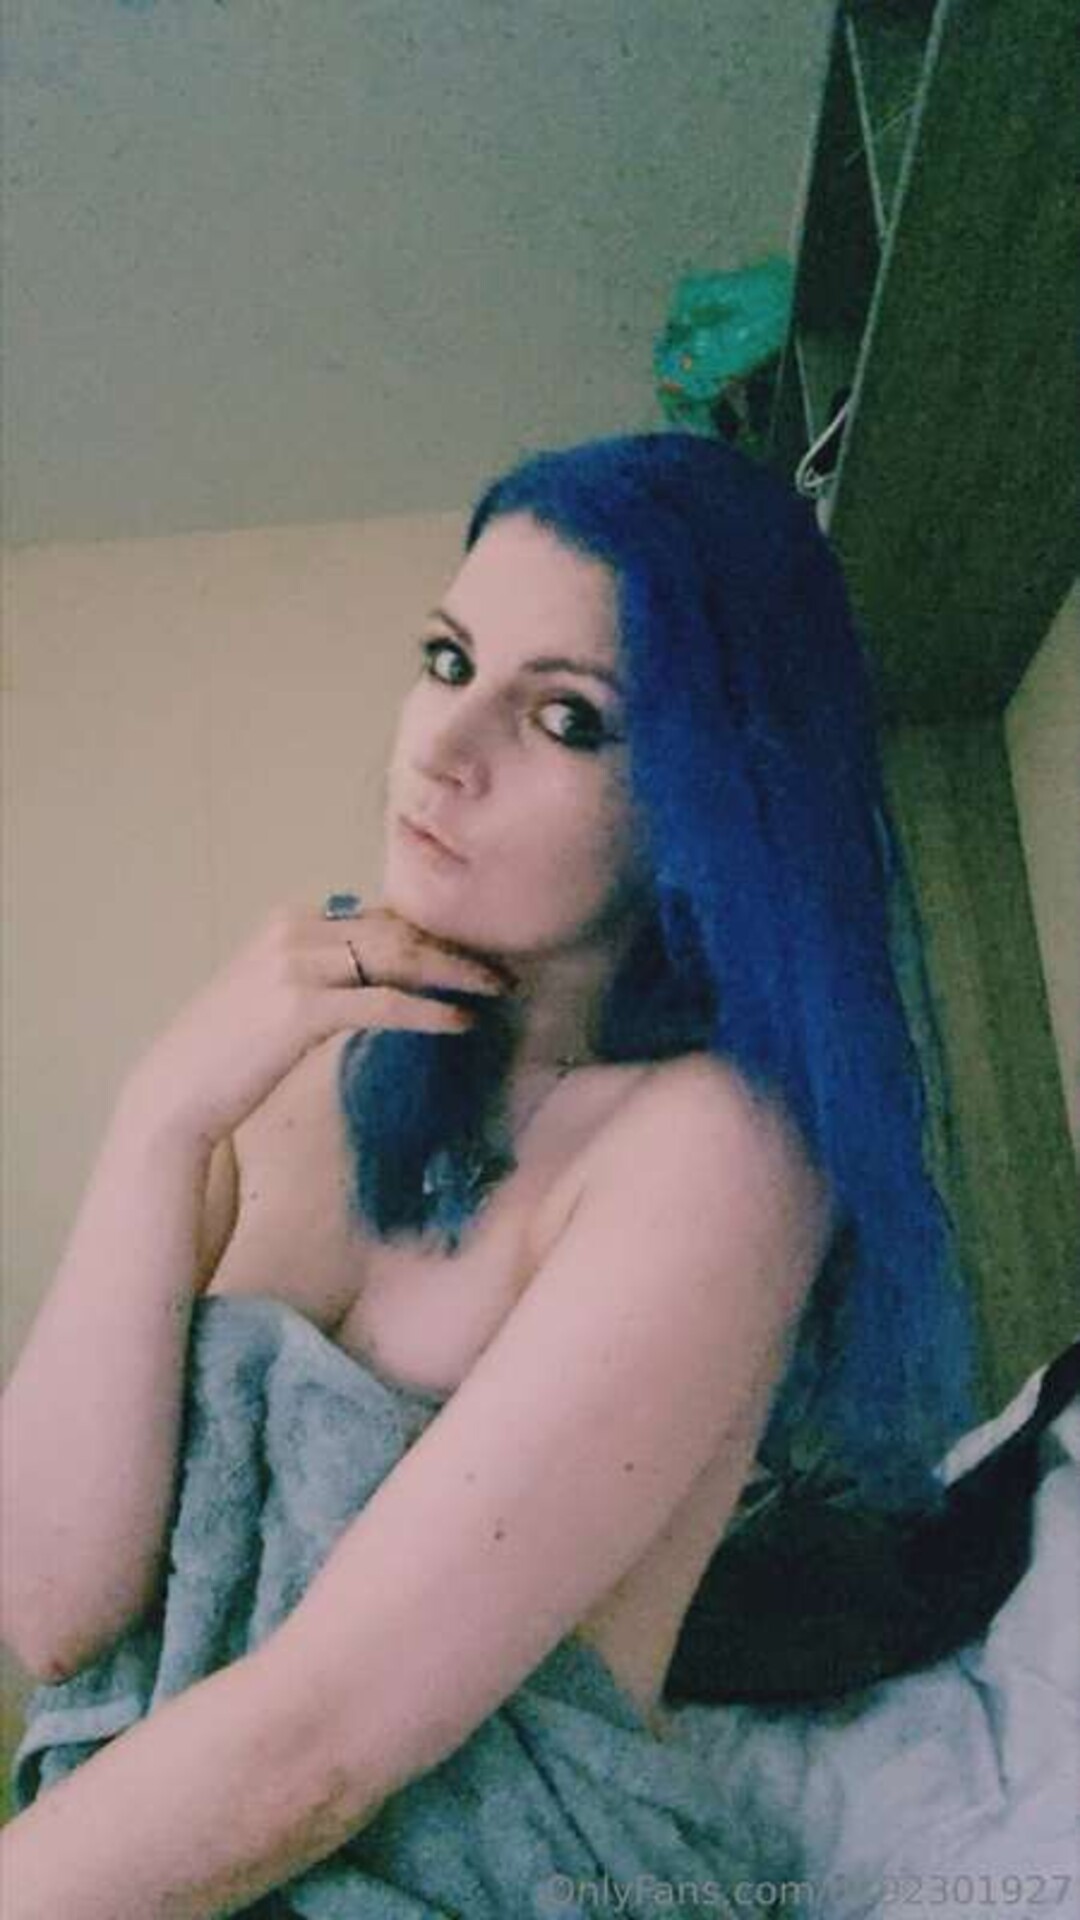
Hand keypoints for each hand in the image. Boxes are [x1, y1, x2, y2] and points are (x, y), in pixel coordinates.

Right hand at [117, 901, 516, 1147]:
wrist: (179, 1091)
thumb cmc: (232, 1054)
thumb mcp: (280, 995)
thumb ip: (327, 974)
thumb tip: (389, 977)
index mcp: (291, 921)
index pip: (381, 916)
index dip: (434, 932)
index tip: (475, 951)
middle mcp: (293, 930)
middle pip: (397, 928)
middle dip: (456, 946)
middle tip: (504, 969)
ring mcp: (295, 965)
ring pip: (398, 956)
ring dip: (456, 972)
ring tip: (496, 989)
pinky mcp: (300, 1008)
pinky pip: (384, 1002)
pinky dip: (430, 1010)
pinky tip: (462, 1022)